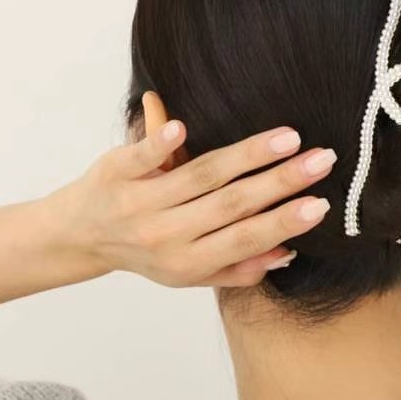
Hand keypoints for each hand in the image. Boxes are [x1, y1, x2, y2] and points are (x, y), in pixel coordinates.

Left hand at [40, 117, 336, 286]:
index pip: (245, 239)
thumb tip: (287, 253)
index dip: (284, 223)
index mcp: (187, 263)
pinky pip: (141, 157)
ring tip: (289, 138)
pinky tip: (181, 125)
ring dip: (248, 155)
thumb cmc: (146, 253)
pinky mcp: (116, 173)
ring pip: (201, 175)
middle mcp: (165, 235)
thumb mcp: (190, 274)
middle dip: (282, 183)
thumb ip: (237, 268)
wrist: (78, 237)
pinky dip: (160, 143)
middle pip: (232, 204)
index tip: (320, 205)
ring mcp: (140, 203)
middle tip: (322, 160)